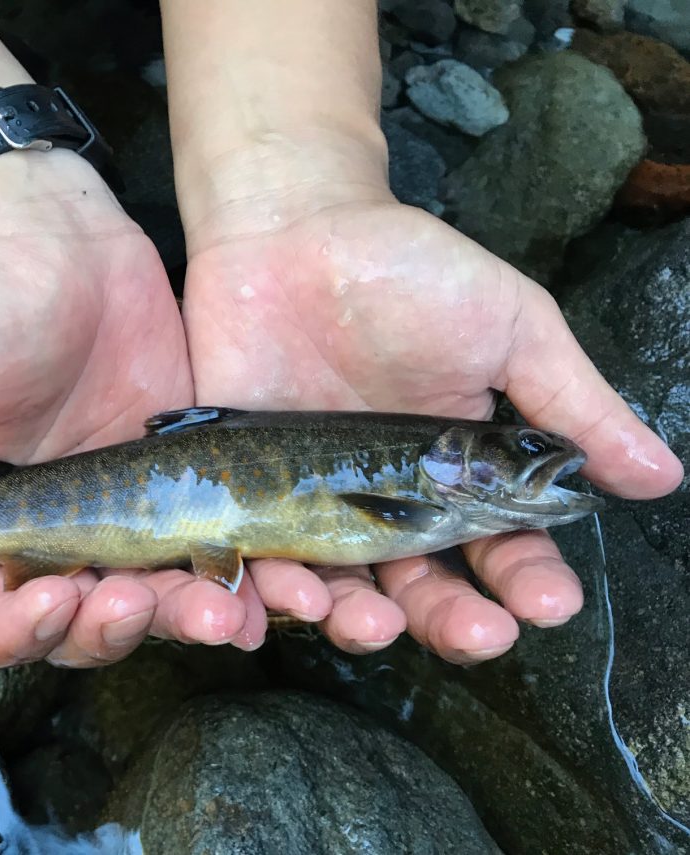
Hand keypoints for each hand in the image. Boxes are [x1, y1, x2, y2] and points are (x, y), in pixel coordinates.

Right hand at [0, 151, 215, 667]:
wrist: (51, 234)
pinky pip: (205, 554)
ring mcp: (115, 515)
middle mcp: (41, 540)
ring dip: (183, 621)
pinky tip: (260, 584)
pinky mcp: (177, 484)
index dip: (19, 633)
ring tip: (223, 610)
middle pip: (77, 632)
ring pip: (149, 605)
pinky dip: (230, 581)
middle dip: (113, 631)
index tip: (56, 593)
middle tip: (150, 599)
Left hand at [180, 147, 682, 663]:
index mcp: (455, 472)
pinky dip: (266, 589)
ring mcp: (310, 499)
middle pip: (420, 588)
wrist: (290, 229)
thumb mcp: (508, 327)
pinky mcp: (242, 489)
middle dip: (452, 621)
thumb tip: (660, 476)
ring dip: (360, 624)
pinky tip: (287, 597)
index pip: (500, 549)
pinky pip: (253, 556)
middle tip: (477, 633)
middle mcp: (383, 500)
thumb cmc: (407, 270)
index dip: (527, 582)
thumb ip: (571, 403)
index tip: (547, 601)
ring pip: (338, 589)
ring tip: (374, 625)